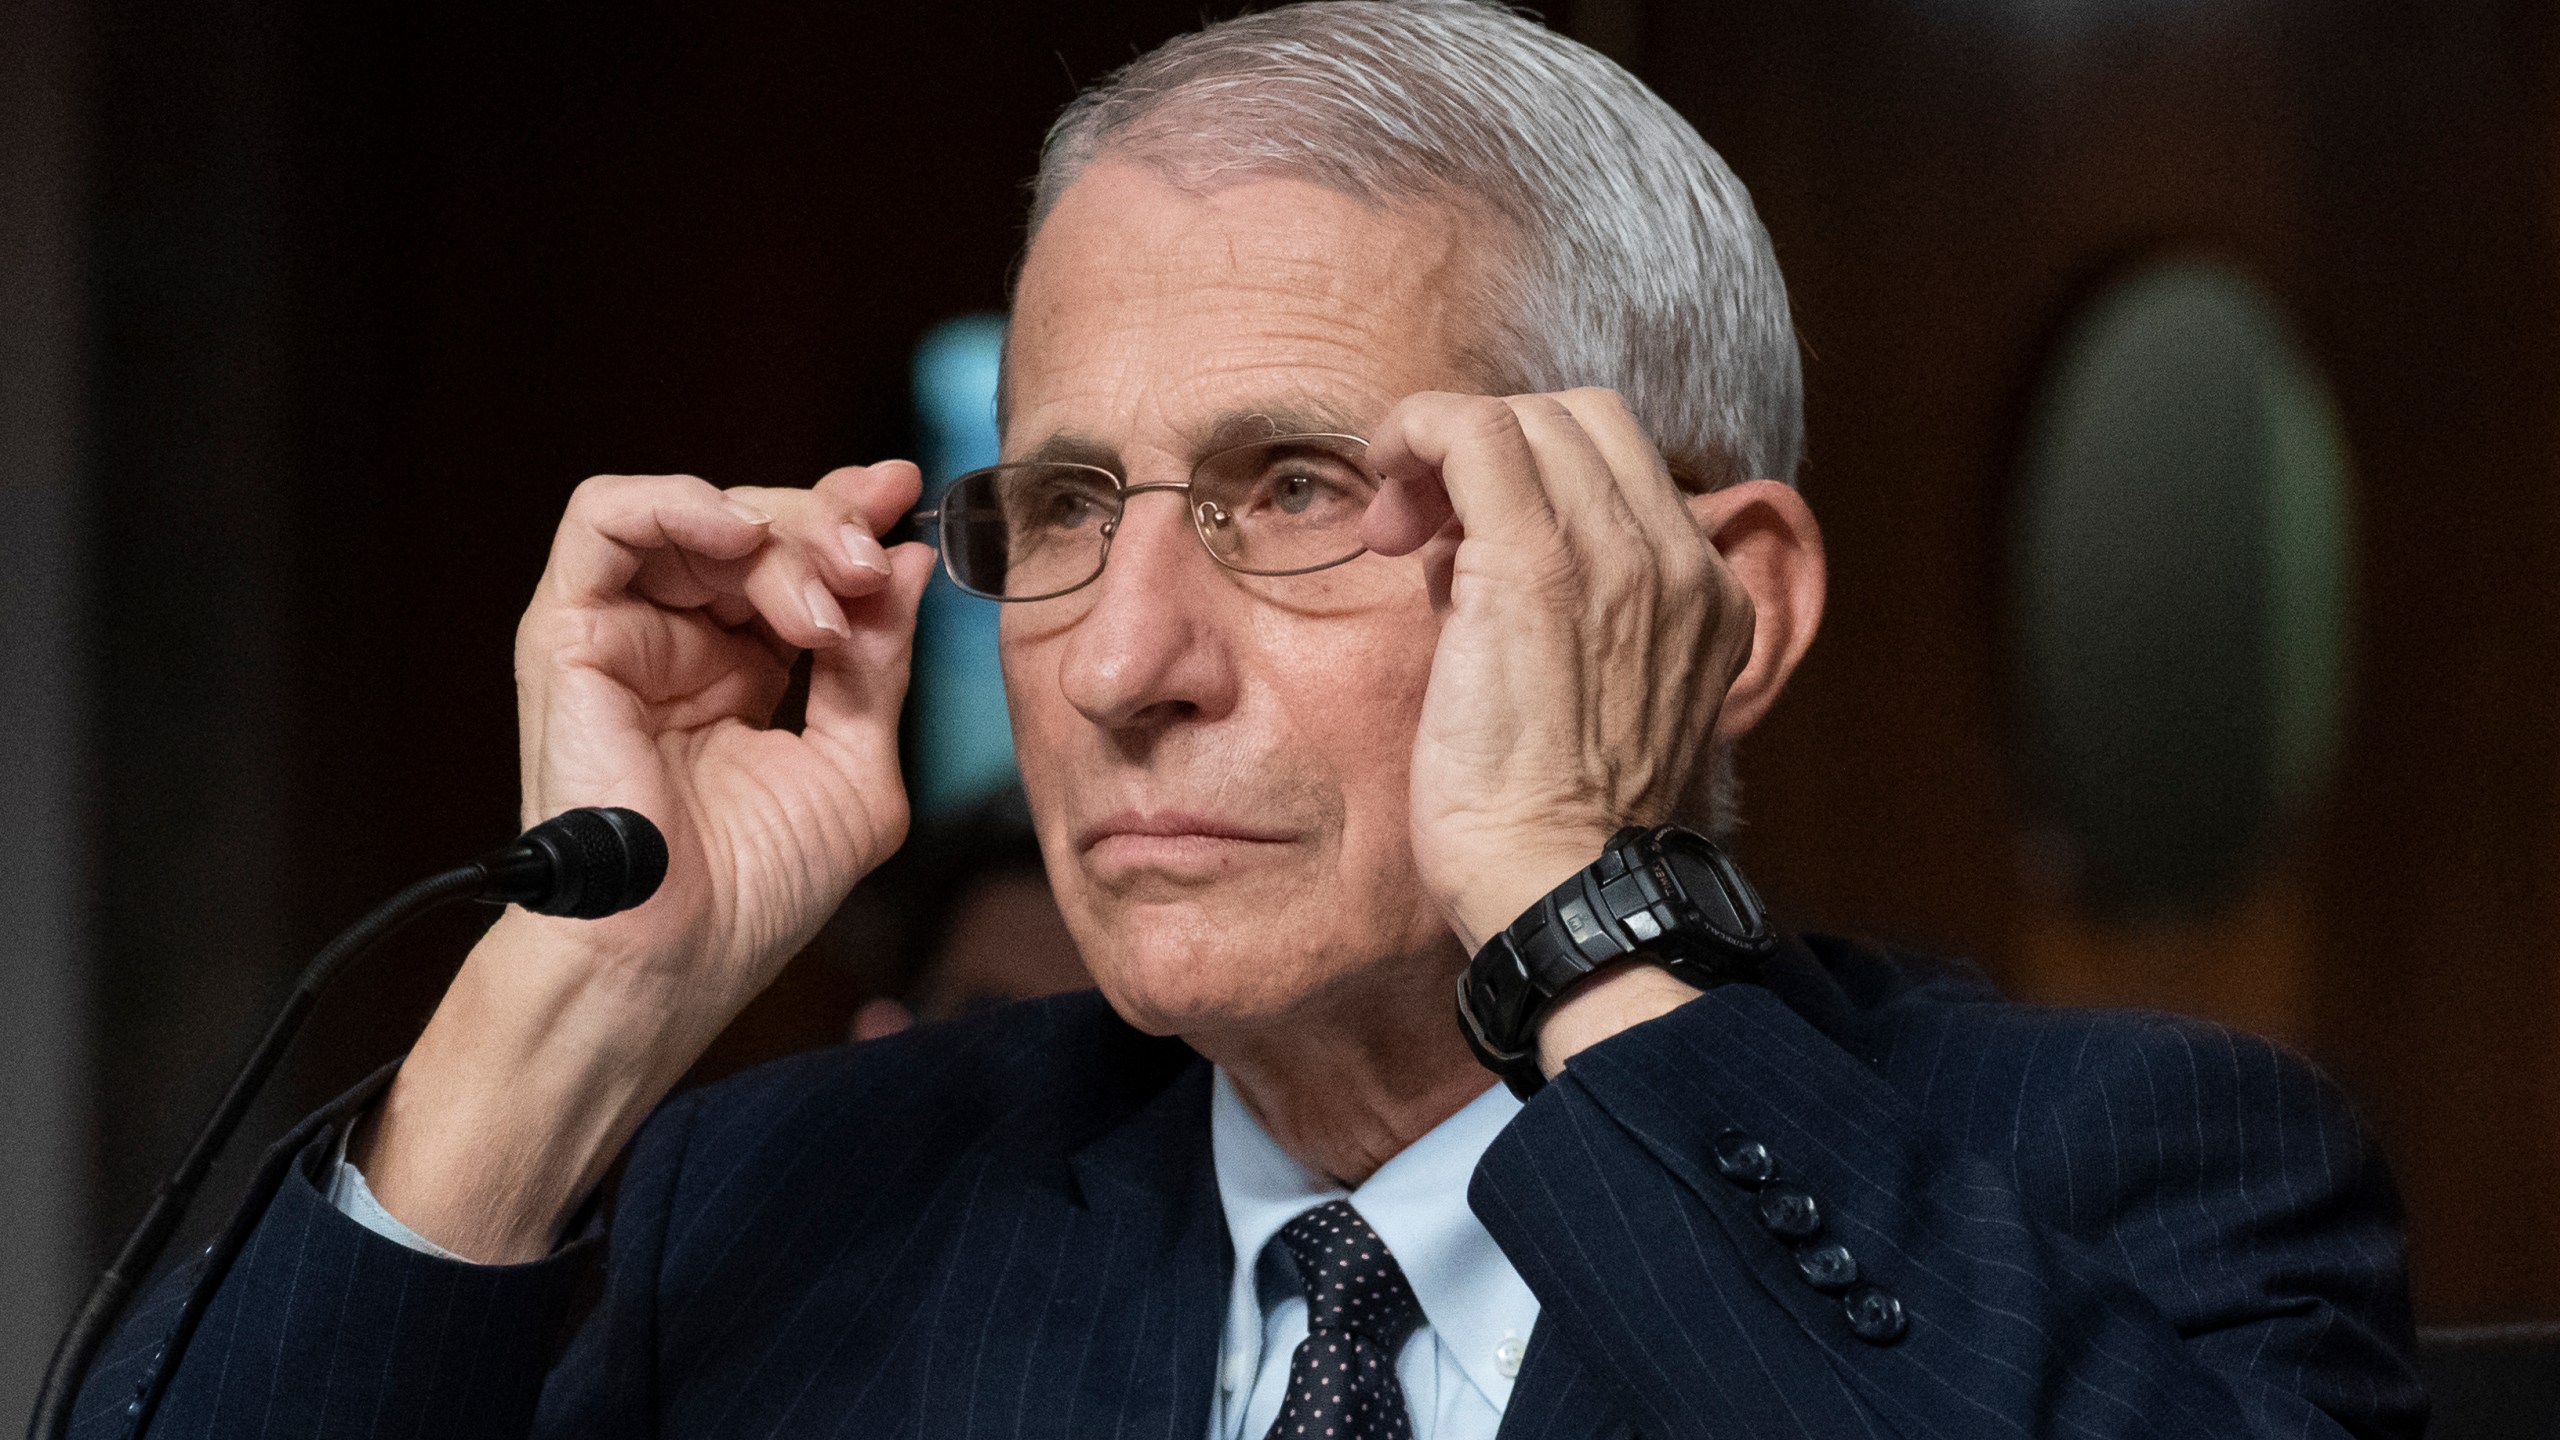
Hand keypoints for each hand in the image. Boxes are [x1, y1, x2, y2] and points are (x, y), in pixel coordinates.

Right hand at [358, 462, 934, 1260]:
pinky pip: (603, 520)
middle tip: (875, 568)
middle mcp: (682, 644)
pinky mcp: (569, 632)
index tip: (912, 499)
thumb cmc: (755, 894)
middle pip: (758, 528)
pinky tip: (743, 540)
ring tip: (828, 593)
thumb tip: (910, 562)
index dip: (851, 519)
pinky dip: (679, 506)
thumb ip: (880, 663)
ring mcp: (624, 634)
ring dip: (779, 532)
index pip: (797, 561)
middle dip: (831, 528)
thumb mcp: (856, 766)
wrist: (673, 959)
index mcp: (745, 673)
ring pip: (698, 516)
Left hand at [1361, 389, 1820, 954]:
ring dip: (1446, 448)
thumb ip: (1553, 609)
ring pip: (1531, 417)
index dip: (1535, 475)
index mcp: (1707, 596)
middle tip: (1416, 527)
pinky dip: (1419, 432)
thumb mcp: (1585, 699)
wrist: (1554, 887)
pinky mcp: (1538, 564)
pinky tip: (1383, 486)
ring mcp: (1619, 556)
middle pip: (1583, 422)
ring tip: (1395, 530)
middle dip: (1491, 448)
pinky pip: (1476, 432)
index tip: (1458, 539)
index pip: (1622, 466)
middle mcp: (1681, 562)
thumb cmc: (1546, 822)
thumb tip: (1463, 546)